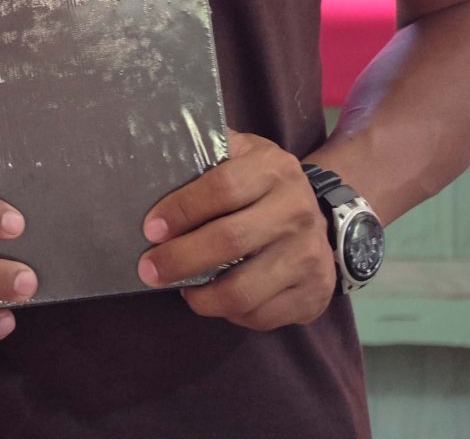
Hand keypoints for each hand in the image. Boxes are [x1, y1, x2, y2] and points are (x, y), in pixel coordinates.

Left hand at [138, 130, 337, 330]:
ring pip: (243, 289)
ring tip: (181, 289)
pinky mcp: (314, 292)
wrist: (320, 215)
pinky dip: (229, 314)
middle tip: (149, 269)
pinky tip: (215, 299)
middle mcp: (297, 210)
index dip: (181, 210)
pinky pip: (260, 315)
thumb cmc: (260, 185)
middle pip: (229, 240)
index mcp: (273, 169)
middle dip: (179, 259)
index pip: (222, 188)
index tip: (151, 230)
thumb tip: (153, 165)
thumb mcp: (240, 154)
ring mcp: (309, 254)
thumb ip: (204, 153)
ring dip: (201, 297)